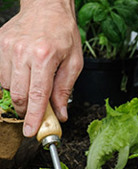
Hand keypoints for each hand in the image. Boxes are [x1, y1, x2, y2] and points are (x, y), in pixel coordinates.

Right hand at [0, 0, 82, 136]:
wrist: (46, 7)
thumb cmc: (63, 34)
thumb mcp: (74, 63)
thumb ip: (65, 90)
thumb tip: (61, 114)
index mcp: (44, 57)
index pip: (37, 95)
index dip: (33, 117)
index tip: (30, 131)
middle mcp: (22, 53)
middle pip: (18, 94)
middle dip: (26, 110)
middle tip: (34, 112)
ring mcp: (7, 48)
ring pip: (7, 86)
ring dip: (19, 94)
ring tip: (32, 85)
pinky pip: (0, 74)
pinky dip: (11, 82)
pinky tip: (23, 75)